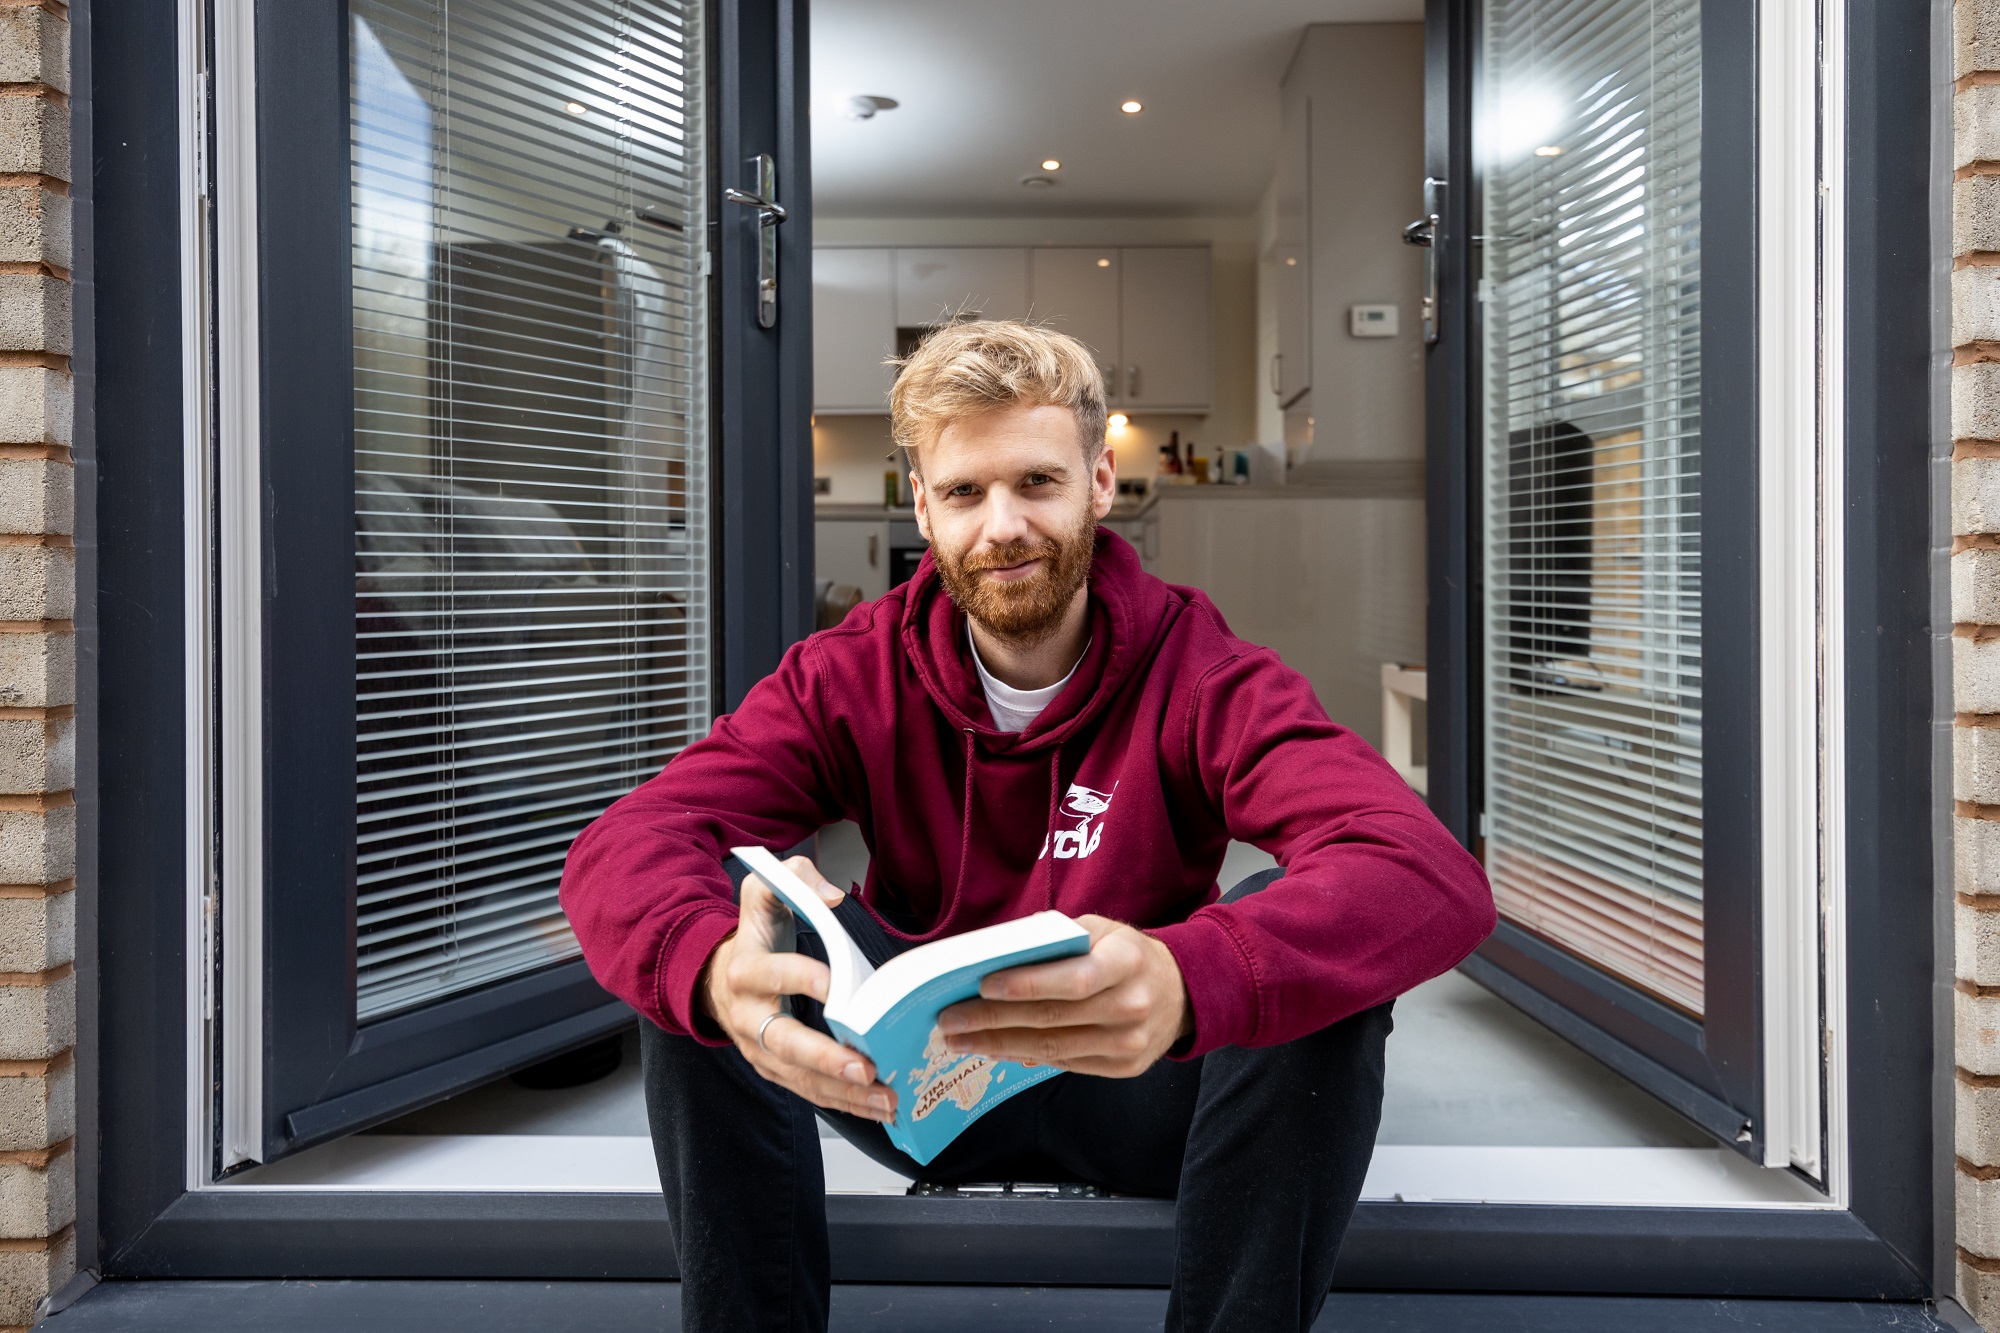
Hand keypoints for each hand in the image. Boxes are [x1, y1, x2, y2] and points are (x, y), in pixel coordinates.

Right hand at [697, 856, 897, 1122]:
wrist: (715, 977)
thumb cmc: (753, 935)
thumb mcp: (764, 892)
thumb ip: (795, 879)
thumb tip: (831, 897)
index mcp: (745, 970)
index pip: (774, 975)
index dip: (803, 979)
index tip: (838, 986)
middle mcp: (747, 1016)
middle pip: (784, 1042)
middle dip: (826, 1058)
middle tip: (866, 1068)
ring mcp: (758, 1049)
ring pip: (800, 1077)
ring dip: (844, 1092)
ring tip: (887, 1099)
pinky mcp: (774, 1070)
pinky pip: (808, 1091)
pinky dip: (844, 1103)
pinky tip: (878, 1107)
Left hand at [933, 915, 1192, 1076]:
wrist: (1180, 991)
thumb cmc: (1127, 954)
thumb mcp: (1100, 930)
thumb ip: (1055, 942)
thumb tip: (997, 962)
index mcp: (1127, 961)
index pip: (1073, 979)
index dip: (1026, 985)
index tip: (982, 985)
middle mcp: (1131, 1005)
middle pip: (1052, 1019)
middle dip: (992, 1019)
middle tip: (949, 1019)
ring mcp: (1129, 1043)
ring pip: (1052, 1049)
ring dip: (998, 1044)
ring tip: (960, 1038)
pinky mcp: (1123, 1068)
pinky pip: (1064, 1065)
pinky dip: (1024, 1057)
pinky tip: (994, 1048)